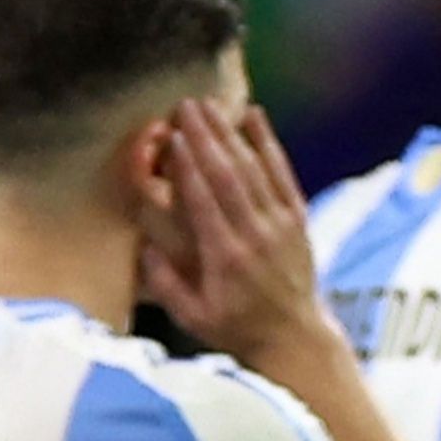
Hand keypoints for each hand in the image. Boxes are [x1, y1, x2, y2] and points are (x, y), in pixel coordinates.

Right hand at [141, 99, 335, 368]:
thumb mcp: (192, 317)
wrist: (294, 336)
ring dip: (230, 134)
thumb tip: (143, 245)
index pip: (204, 203)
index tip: (173, 138)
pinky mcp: (297, 218)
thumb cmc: (236, 327)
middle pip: (229, 177)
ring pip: (254, 169)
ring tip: (208, 104)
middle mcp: (256, 235)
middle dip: (206, 138)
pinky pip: (282, 174)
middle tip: (185, 105)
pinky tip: (253, 115)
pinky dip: (268, 143)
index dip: (188, 168)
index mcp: (225, 257)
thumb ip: (165, 282)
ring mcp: (281, 224)